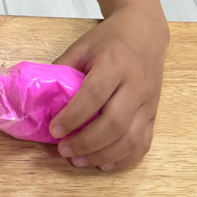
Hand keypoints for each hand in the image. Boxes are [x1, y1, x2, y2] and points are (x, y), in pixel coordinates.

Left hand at [49, 7, 168, 171]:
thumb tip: (41, 97)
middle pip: (115, 123)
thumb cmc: (109, 39)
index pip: (94, 95)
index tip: (54, 130)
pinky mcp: (154, 114)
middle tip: (63, 149)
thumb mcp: (83, 45)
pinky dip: (124, 159)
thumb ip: (63, 68)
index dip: (73, 116)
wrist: (145, 32)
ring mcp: (149, 102)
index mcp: (115, 63)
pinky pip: (143, 143)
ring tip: (78, 160)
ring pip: (131, 139)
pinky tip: (104, 163)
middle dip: (86, 142)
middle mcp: (136, 85)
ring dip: (103, 155)